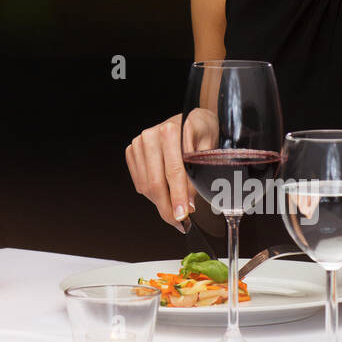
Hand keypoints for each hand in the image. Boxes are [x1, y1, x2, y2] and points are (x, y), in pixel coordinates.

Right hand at [125, 109, 217, 231]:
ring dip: (160, 203)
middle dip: (167, 207)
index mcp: (170, 131)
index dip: (178, 196)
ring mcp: (138, 144)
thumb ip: (199, 174)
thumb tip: (188, 205)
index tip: (182, 215)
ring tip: (175, 209)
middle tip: (179, 223)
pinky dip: (152, 194)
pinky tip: (165, 194)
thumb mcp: (208, 150)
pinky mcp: (132, 151)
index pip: (173, 171)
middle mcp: (150, 136)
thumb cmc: (203, 133)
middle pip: (156, 182)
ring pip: (146, 186)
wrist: (192, 119)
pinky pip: (140, 182)